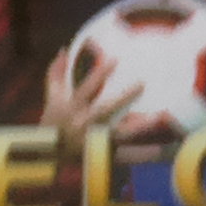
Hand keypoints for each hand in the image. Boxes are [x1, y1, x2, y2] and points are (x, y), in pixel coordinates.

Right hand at [42, 46, 168, 163]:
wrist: (48, 155)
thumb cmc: (52, 121)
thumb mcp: (52, 96)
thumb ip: (57, 73)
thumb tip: (64, 49)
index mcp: (73, 107)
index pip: (87, 87)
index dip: (100, 74)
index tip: (115, 59)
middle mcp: (84, 124)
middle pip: (105, 109)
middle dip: (123, 97)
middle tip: (142, 83)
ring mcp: (94, 141)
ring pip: (118, 133)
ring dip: (138, 126)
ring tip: (158, 117)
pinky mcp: (102, 156)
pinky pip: (123, 156)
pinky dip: (140, 154)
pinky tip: (158, 149)